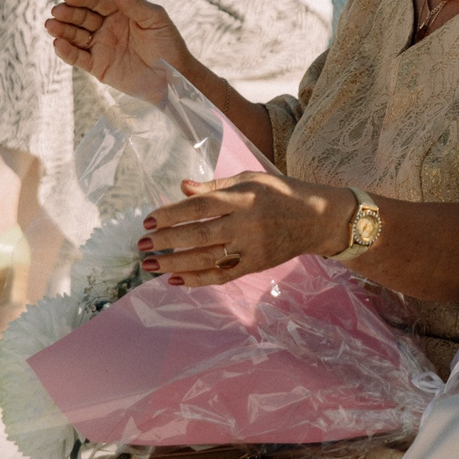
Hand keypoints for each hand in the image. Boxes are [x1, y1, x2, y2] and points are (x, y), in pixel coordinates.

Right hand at [46, 0, 191, 101]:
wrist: (173, 77)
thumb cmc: (168, 44)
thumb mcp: (155, 19)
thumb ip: (132, 2)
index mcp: (120, 10)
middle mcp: (106, 26)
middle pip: (81, 15)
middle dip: (68, 12)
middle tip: (57, 11)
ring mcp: (100, 46)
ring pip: (75, 35)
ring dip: (62, 30)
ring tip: (51, 26)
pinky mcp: (98, 66)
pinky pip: (78, 58)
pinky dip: (66, 52)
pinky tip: (58, 44)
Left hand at [136, 172, 353, 284]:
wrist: (316, 219)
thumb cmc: (280, 192)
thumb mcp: (250, 179)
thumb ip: (215, 185)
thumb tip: (182, 188)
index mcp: (244, 198)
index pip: (201, 207)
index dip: (173, 214)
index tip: (149, 219)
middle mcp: (247, 224)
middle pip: (200, 235)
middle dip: (168, 241)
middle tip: (142, 244)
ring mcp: (252, 248)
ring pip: (208, 259)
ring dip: (175, 263)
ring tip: (151, 264)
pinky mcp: (255, 265)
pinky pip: (222, 276)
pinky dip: (198, 279)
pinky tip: (176, 279)